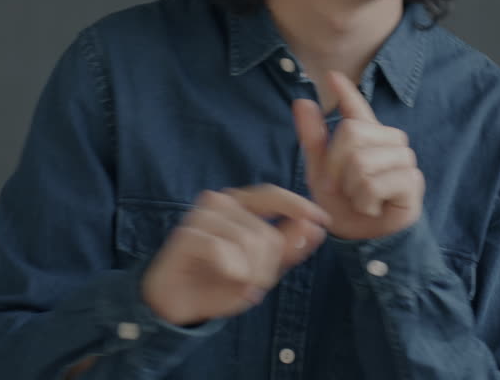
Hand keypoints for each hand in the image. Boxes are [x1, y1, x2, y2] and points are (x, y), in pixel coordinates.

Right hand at [141, 184, 329, 325]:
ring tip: (238, 283)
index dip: (298, 206)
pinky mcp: (186, 235)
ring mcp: (201, 217)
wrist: (176, 304)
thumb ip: (287, 247)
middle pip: (267, 233)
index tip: (323, 220)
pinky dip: (232, 272)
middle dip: (267, 267)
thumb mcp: (261, 268)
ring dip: (250, 273)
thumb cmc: (218, 281)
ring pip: (249, 242)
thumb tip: (317, 227)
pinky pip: (225, 251)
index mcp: (239, 205)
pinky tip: (225, 277)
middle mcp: (220, 203)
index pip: (273, 195)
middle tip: (254, 284)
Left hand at [294, 71, 424, 240]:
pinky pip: (373, 183)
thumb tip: (302, 101)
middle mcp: (389, 141)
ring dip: (351, 189)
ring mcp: (404, 159)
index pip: (357, 107)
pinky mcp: (412, 181)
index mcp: (366, 136)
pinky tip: (373, 207)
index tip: (331, 76)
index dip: (345, 91)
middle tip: (343, 189)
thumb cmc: (345, 206)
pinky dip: (364, 201)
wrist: (363, 239)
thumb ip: (313, 139)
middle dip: (336, 168)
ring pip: (361, 160)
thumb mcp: (321, 173)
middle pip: (351, 132)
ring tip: (360, 199)